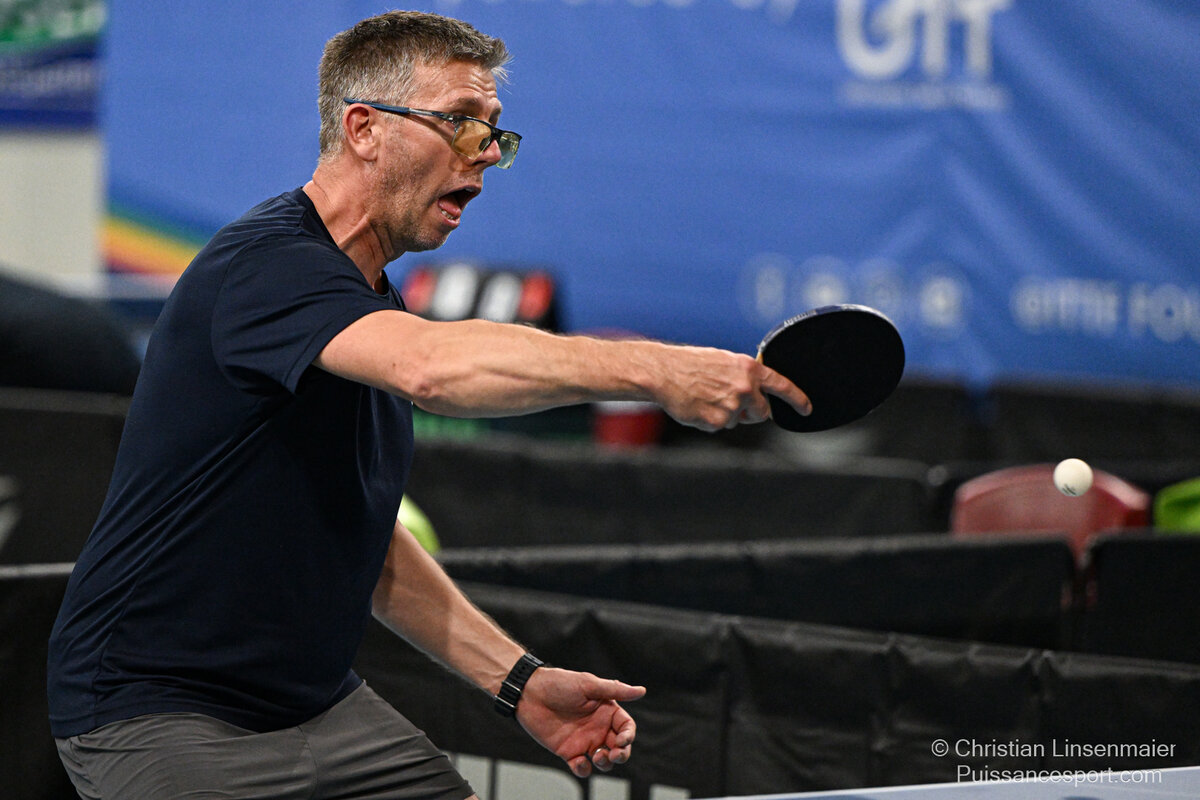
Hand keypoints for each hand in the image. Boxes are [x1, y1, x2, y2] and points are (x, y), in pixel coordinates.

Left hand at [516, 667, 646, 777]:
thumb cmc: (559, 683)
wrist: (529, 693)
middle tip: (614, 754)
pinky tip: (579, 760)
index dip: (628, 736)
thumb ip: (615, 690)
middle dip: (622, 754)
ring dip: (606, 764)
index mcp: (606, 711)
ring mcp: (584, 741)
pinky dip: (584, 769)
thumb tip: (642, 690)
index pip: (626, 727)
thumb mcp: (588, 684)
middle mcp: (598, 727)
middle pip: (619, 747)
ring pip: (604, 761)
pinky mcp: (568, 752)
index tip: (621, 740)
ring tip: (598, 756)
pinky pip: (582, 767)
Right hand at [650, 345, 810, 431]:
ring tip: (705, 398)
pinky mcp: (718, 421)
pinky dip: (710, 421)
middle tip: (729, 401)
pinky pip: (720, 427)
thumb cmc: (690, 364)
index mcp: (749, 369)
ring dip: (726, 415)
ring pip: (738, 420)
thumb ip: (743, 376)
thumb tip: (754, 396)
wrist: (664, 373)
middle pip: (762, 412)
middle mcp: (745, 387)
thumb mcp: (724, 361)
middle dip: (751, 412)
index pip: (782, 385)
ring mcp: (732, 406)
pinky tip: (697, 406)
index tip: (806, 408)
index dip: (797, 399)